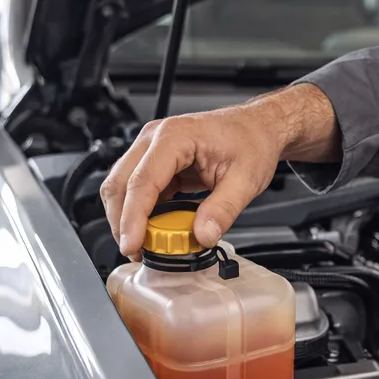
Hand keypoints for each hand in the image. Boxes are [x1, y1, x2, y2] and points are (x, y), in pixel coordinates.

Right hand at [100, 83, 341, 256]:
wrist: (258, 128)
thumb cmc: (252, 141)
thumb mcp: (245, 179)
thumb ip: (223, 210)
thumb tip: (203, 236)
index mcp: (174, 136)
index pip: (141, 182)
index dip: (132, 218)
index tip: (132, 245)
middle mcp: (155, 138)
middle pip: (120, 184)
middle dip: (122, 221)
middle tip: (136, 251)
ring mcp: (152, 148)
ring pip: (122, 187)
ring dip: (127, 218)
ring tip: (145, 244)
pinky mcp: (156, 161)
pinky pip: (137, 189)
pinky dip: (140, 212)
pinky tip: (154, 229)